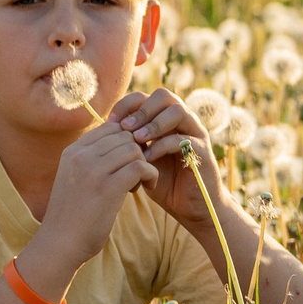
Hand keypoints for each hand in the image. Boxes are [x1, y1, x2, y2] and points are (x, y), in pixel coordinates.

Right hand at [41, 111, 159, 264]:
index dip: (126, 141)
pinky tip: (145, 188)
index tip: (127, 161)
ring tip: (138, 183)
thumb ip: (91, 160)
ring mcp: (92, 171)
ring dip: (144, 165)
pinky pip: (140, 167)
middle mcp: (80, 156)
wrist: (60, 244)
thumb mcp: (74, 179)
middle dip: (137, 152)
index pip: (110, 127)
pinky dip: (150, 176)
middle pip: (125, 136)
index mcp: (71, 151)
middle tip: (136, 174)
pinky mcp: (107, 188)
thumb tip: (122, 145)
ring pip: (134, 149)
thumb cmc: (71, 215)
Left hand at [108, 86, 224, 230]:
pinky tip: (147, 158)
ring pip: (177, 111)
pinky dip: (162, 146)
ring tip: (136, 139)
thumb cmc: (162, 183)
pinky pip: (183, 139)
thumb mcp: (139, 160)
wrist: (190, 208)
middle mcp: (182, 121)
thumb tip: (100, 130)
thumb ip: (126, 144)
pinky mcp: (202, 151)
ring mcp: (194, 134)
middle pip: (164, 96)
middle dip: (141, 109)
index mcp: (164, 120)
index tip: (110, 122)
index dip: (126, 105)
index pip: (145, 97)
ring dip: (153, 124)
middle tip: (125, 127)